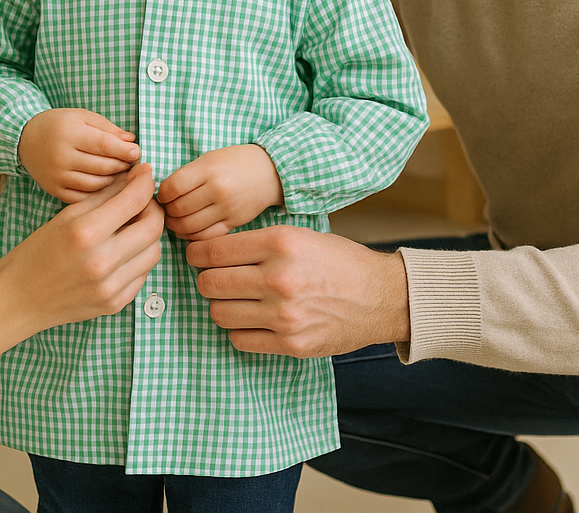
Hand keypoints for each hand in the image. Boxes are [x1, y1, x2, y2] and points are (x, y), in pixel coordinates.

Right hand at [0, 163, 164, 333]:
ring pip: (154, 251)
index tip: (145, 174)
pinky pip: (143, 275)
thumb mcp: (65, 217)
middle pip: (153, 226)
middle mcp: (101, 262)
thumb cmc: (36, 253)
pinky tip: (122, 252)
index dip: (145, 182)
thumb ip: (104, 196)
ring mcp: (110, 287)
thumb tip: (135, 178)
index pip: (134, 200)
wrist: (17, 300)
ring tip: (132, 228)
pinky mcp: (114, 304)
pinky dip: (138, 259)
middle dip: (152, 208)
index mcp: (85, 233)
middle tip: (141, 202)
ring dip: (148, 235)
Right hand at [18, 108, 139, 201]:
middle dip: (122, 166)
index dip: (124, 150)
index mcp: (69, 134)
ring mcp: (57, 176)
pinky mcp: (53, 190)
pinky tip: (106, 186)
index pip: (104, 145)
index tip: (137, 152)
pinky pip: (83, 197)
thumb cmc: (59, 124)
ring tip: (121, 173)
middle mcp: (61, 156)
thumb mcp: (82, 117)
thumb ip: (108, 129)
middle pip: (102, 167)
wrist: (24, 139)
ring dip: (113, 181)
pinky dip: (98, 194)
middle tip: (132, 164)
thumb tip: (131, 141)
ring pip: (95, 184)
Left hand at [156, 144, 282, 239]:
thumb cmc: (235, 162)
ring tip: (175, 220)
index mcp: (208, 169)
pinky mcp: (235, 223)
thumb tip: (163, 196)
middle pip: (178, 209)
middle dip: (167, 211)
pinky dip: (192, 237)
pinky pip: (206, 237)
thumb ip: (186, 175)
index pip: (172, 188)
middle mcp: (218, 189)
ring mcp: (227, 208)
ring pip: (189, 226)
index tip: (162, 195)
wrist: (270, 171)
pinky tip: (189, 230)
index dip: (162, 194)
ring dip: (176, 226)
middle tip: (167, 209)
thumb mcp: (209, 159)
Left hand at [185, 225, 409, 357]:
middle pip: (210, 283)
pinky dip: (240, 330)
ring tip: (236, 301)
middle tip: (217, 279)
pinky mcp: (291, 343)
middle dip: (207, 280)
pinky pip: (239, 340)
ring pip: (219, 313)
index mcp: (280, 244)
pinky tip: (253, 320)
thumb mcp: (299, 236)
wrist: (381, 296)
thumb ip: (258, 243)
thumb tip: (210, 250)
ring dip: (222, 306)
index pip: (213, 250)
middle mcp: (279, 279)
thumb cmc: (338, 262)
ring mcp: (284, 315)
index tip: (197, 256)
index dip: (198, 253)